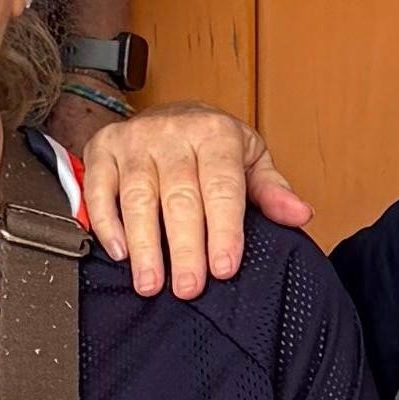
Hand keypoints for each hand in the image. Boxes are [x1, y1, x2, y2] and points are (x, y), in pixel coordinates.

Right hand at [69, 102, 310, 299]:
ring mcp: (134, 140)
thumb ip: (271, 190)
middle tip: (188, 288)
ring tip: (151, 283)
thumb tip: (299, 215)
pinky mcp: (103, 148)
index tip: (224, 267)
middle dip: (185, 246)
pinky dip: (106, 223)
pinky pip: (99, 189)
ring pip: (137, 196)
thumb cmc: (212, 145)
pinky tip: (119, 253)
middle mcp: (173, 133)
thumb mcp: (249, 158)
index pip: (222, 187)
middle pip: (179, 196)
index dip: (224, 229)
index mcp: (215, 133)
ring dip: (144, 243)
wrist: (171, 111)